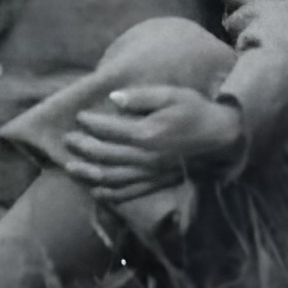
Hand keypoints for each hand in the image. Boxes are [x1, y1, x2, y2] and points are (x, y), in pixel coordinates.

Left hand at [60, 83, 244, 195]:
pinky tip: (95, 190)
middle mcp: (144, 157)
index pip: (109, 129)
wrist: (220, 140)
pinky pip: (127, 193)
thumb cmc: (194, 111)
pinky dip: (108, 193)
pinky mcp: (155, 184)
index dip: (91, 123)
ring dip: (88, 173)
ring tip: (70, 167)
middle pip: (105, 155)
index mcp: (147, 133)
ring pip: (111, 178)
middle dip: (82, 148)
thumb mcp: (171, 94)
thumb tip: (113, 99)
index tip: (79, 116)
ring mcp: (149, 174)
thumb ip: (141, 96)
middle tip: (67, 140)